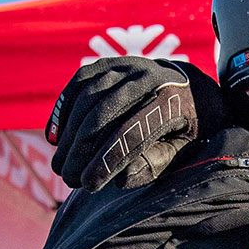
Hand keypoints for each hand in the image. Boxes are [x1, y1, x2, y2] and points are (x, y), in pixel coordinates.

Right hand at [46, 56, 223, 190]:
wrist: (191, 86)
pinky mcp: (108, 63)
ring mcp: (126, 64)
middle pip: (104, 113)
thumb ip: (156, 163)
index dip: (108, 159)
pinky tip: (56, 139)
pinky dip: (63, 110)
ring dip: (68, 134)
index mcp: (173, 98)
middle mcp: (148, 75)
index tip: (89, 185)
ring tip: (60, 165)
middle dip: (81, 150)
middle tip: (68, 179)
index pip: (134, 131)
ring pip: (87, 98)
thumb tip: (119, 179)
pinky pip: (78, 84)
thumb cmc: (188, 127)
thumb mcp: (184, 149)